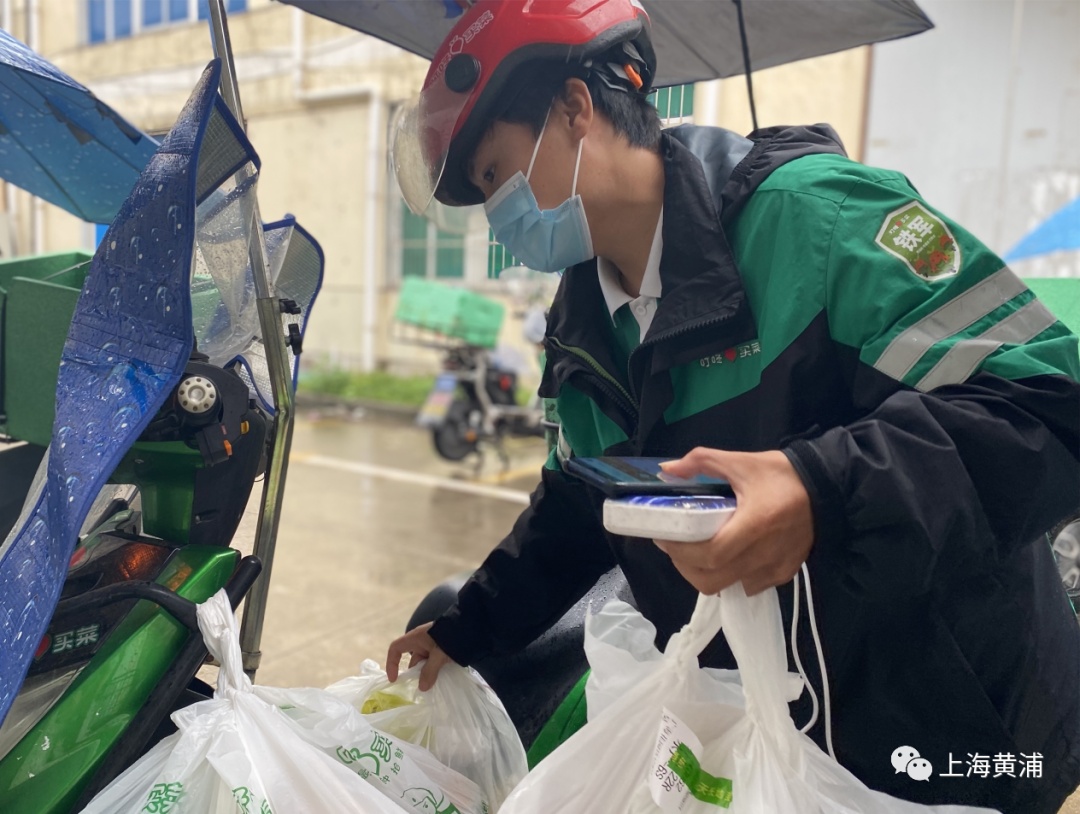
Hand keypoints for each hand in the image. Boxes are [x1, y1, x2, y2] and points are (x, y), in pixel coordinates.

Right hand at [385, 622, 452, 690]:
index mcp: (415, 638)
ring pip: (424, 663)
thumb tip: (422, 688)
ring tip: (435, 685)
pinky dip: (435, 670)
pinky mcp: (441, 649)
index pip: (395, 649)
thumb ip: (429, 671)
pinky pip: (433, 662)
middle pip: (412, 660)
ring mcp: (432, 645)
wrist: (471, 627)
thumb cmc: (450, 638)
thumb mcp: (439, 655)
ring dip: (428, 673)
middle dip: (416, 674)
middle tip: (424, 687)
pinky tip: (441, 678)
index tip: (395, 679)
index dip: (392, 663)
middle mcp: (421, 641)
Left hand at [654, 447, 813, 595]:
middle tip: (676, 546)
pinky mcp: (783, 574)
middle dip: (686, 567)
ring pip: (728, 586)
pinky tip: (727, 556)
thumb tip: (668, 469)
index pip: (709, 554)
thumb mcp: (742, 462)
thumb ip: (702, 461)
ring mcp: (775, 568)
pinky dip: (730, 575)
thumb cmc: (783, 475)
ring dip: (707, 573)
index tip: (664, 537)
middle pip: (712, 581)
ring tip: (699, 551)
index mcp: (754, 525)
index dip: (680, 552)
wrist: (828, 489)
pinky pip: (747, 585)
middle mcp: (764, 554)